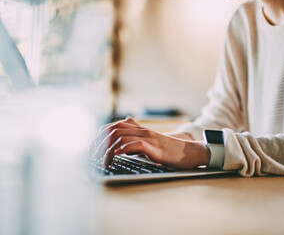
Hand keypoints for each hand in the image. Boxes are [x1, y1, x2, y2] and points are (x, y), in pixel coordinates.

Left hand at [94, 118, 209, 168]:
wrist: (188, 152)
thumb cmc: (168, 151)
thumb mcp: (148, 145)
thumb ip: (135, 142)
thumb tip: (119, 147)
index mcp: (139, 129)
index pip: (112, 126)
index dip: (99, 136)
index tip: (91, 148)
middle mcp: (141, 130)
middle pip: (113, 130)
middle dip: (99, 143)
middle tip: (92, 156)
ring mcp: (148, 137)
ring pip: (121, 136)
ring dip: (108, 149)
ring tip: (103, 161)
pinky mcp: (154, 147)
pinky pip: (136, 144)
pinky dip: (123, 148)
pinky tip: (116, 154)